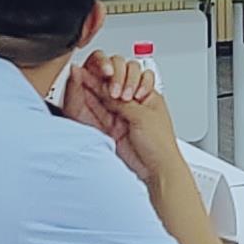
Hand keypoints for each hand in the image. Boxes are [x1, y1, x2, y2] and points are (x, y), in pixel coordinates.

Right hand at [68, 52, 181, 180]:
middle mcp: (135, 103)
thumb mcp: (141, 117)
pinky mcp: (113, 127)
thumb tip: (107, 92)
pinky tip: (83, 92)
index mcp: (148, 95)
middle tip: (99, 80)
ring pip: (106, 95)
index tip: (114, 83)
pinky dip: (91, 102)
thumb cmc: (160, 144)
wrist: (156, 168)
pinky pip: (100, 111)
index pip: (131, 75)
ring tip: (84, 77)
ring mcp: (123, 115)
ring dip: (96, 86)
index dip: (120, 75)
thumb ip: (122, 104)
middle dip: (107, 79)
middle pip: (117, 83)